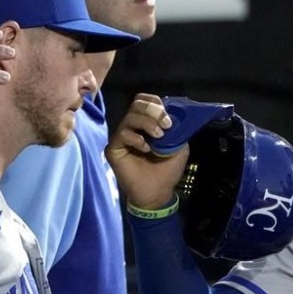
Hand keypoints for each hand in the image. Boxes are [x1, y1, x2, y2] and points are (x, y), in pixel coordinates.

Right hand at [106, 93, 187, 208]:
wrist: (158, 192)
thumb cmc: (167, 170)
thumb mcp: (179, 146)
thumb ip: (176, 128)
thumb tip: (174, 114)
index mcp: (147, 123)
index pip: (145, 101)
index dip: (156, 104)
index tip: (169, 119)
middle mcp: (132, 126)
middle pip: (136, 104)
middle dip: (153, 111)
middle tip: (166, 125)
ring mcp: (121, 136)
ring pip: (129, 117)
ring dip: (147, 123)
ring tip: (159, 136)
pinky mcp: (113, 148)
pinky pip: (122, 134)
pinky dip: (137, 139)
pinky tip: (146, 149)